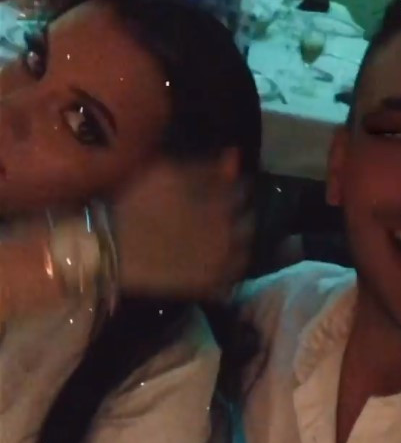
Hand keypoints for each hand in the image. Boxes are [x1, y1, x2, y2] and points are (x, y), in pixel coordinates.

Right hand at [112, 154, 252, 298]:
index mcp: (221, 203)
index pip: (243, 190)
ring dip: (237, 242)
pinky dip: (229, 270)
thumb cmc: (135, 203)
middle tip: (220, 212)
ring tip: (219, 238)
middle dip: (239, 214)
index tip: (223, 187)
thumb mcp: (168, 173)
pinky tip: (215, 263)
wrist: (109, 246)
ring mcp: (220, 262)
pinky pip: (232, 279)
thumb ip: (207, 168)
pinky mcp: (207, 286)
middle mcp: (228, 233)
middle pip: (249, 220)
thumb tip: (235, 156)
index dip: (234, 186)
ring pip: (244, 250)